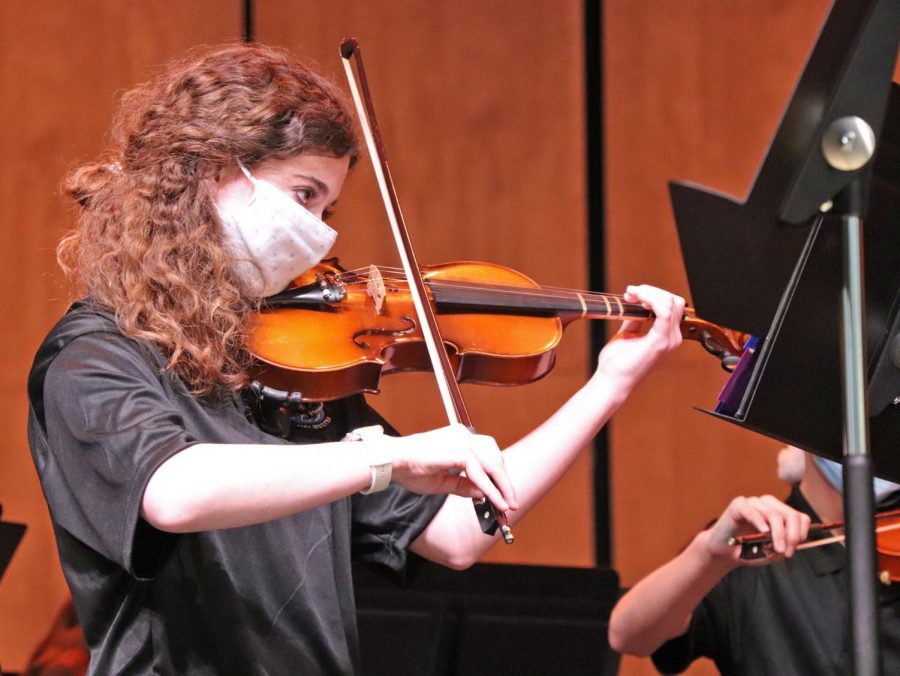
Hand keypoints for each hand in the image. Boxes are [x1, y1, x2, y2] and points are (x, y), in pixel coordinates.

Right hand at [389, 424, 518, 511]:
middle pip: (495, 456)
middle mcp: (463, 435)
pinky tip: (495, 502)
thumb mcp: (442, 482)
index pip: (488, 454)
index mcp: (459, 437)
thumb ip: (463, 486)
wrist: (391, 461)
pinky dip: (489, 489)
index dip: (498, 475)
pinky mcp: (458, 451)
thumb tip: (483, 494)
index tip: (504, 494)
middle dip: (505, 481)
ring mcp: (462, 441)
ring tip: (506, 504)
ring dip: (502, 486)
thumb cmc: (410, 469)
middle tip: (510, 503)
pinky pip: (479, 473)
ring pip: (492, 464)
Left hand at [595, 284, 684, 392]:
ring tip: (630, 295)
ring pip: (670, 303)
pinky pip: (663, 312)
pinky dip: (651, 299)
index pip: (672, 305)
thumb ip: (636, 319)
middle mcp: (672, 338)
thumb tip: (635, 304)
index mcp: (667, 336)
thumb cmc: (618, 362)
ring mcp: (668, 341)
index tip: (631, 294)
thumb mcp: (628, 333)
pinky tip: (637, 299)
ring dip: (649, 293)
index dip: (652, 294)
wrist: (612, 381)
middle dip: (651, 291)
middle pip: (673, 301)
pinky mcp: (659, 342)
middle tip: (629, 294)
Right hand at [705, 495, 810, 565]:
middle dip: (792, 536)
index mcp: (779, 513)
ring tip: (776, 549)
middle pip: (790, 515)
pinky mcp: (738, 506)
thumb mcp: (772, 551)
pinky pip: (752, 511)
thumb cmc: (748, 550)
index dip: (801, 533)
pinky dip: (760, 521)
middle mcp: (767, 505)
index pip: (799, 517)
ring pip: (774, 514)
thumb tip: (793, 541)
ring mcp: (753, 503)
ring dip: (779, 534)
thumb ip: (785, 545)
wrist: (723, 553)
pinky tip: (763, 532)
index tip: (794, 549)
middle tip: (786, 552)